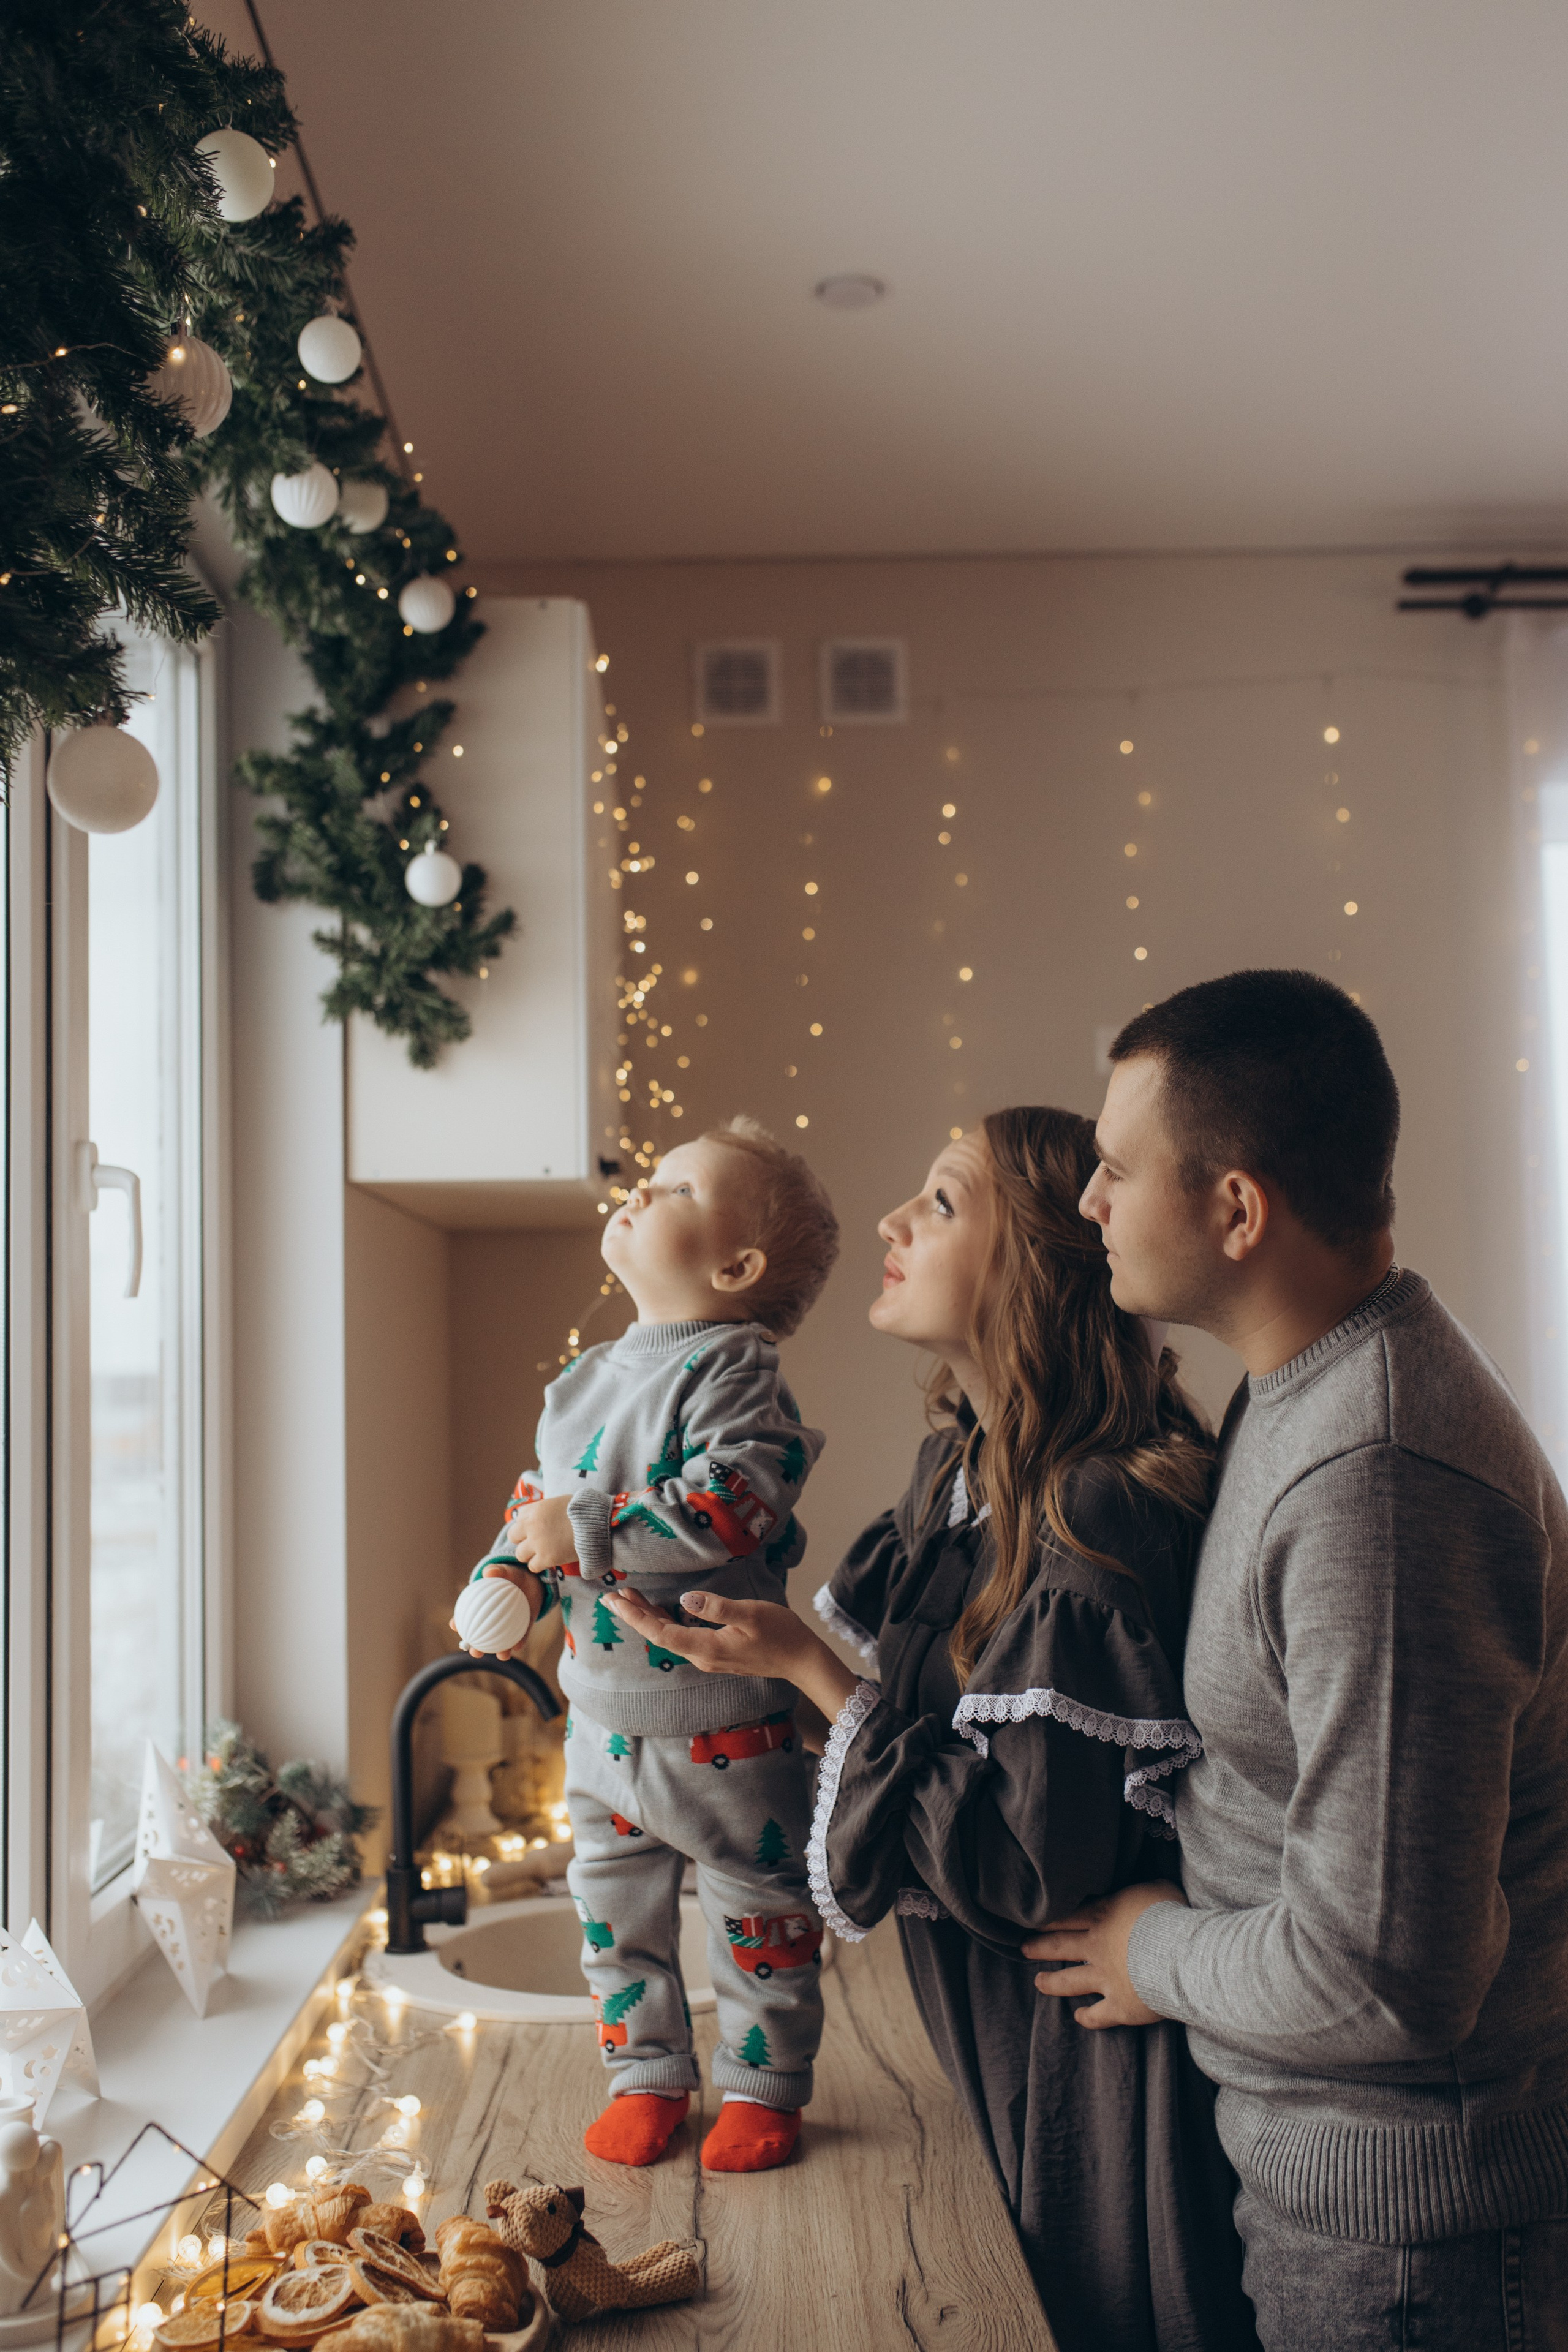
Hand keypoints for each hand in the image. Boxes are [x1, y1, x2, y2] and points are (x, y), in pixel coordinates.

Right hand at [448, 1563, 543, 1660]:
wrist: (534, 1580)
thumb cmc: (514, 1575)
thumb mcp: (507, 1571)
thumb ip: (498, 1571)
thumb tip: (488, 1571)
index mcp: (484, 1607)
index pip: (466, 1617)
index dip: (459, 1622)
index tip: (454, 1626)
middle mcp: (494, 1620)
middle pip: (482, 1637)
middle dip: (477, 1648)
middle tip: (474, 1652)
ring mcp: (510, 1626)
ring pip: (502, 1642)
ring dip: (501, 1651)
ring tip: (501, 1655)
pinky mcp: (524, 1628)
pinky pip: (521, 1637)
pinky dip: (520, 1642)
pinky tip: (518, 1647)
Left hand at [507, 1495, 576, 1571]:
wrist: (595, 1524)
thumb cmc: (583, 1510)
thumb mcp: (560, 1502)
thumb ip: (546, 1509)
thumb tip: (544, 1516)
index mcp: (535, 1509)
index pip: (518, 1518)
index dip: (528, 1524)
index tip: (538, 1527)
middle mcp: (532, 1525)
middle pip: (513, 1536)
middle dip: (523, 1539)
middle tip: (536, 1542)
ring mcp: (537, 1543)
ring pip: (520, 1554)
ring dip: (530, 1554)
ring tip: (543, 1553)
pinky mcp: (546, 1558)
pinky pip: (532, 1566)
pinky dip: (539, 1565)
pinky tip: (549, 1560)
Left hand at [605, 1588, 860, 1721]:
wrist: (802, 1659)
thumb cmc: (781, 1634)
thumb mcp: (751, 1614)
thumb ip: (717, 1608)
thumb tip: (685, 1600)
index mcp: (706, 1648)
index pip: (661, 1633)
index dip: (636, 1617)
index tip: (616, 1602)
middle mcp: (702, 1656)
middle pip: (659, 1635)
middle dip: (634, 1615)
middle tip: (612, 1596)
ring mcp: (709, 1656)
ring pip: (669, 1635)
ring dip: (648, 1617)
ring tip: (628, 1599)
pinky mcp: (716, 1652)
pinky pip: (682, 1636)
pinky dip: (665, 1621)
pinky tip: (660, 1610)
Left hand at [1023, 1882, 1186, 2027]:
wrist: (1181, 1955)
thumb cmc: (1172, 1916)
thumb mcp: (1158, 1889)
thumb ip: (1145, 1890)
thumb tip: (1147, 1888)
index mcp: (1104, 1916)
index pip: (1068, 1917)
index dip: (1049, 1920)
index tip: (1033, 1922)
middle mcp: (1097, 1947)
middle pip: (1061, 1945)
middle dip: (1039, 1946)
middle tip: (1024, 1948)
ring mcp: (1105, 1978)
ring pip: (1070, 1980)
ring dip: (1052, 1982)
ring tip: (1038, 1982)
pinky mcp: (1119, 2005)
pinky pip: (1097, 2015)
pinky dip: (1087, 2017)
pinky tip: (1079, 2017)